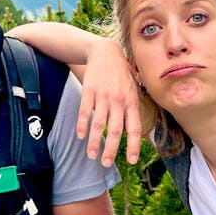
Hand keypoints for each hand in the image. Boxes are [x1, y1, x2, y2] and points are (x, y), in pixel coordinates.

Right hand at [77, 38, 140, 165]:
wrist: (105, 51)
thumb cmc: (121, 73)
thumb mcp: (133, 88)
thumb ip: (133, 108)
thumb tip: (131, 130)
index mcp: (132, 101)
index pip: (134, 128)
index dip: (134, 146)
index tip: (132, 161)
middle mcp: (118, 100)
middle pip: (115, 130)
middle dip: (111, 150)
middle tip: (105, 163)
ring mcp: (103, 96)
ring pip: (98, 124)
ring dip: (94, 142)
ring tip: (91, 155)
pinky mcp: (89, 90)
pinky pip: (85, 111)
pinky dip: (82, 125)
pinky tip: (81, 136)